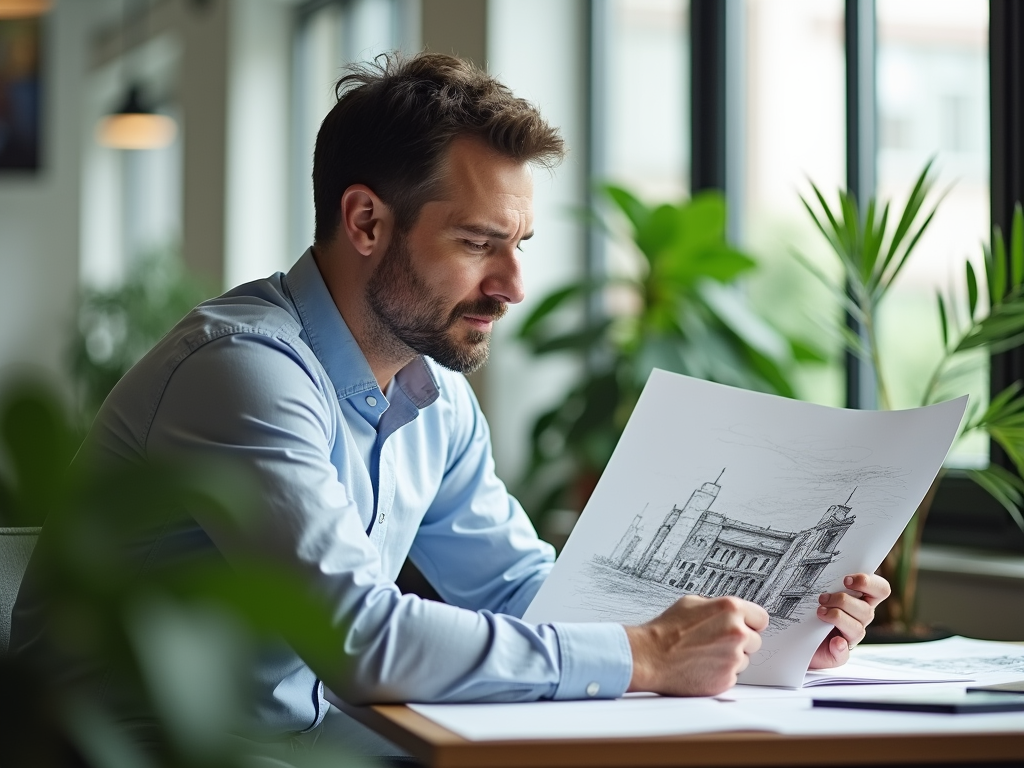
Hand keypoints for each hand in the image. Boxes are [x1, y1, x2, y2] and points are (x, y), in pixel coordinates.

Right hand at [624, 595, 768, 695]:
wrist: (649, 657)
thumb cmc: (666, 630)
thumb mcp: (691, 603)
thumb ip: (718, 607)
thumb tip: (731, 613)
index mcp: (730, 609)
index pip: (761, 618)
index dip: (749, 622)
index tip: (743, 626)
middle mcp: (736, 633)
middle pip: (755, 640)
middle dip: (740, 641)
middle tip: (715, 641)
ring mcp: (733, 658)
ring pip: (744, 659)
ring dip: (730, 658)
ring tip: (704, 653)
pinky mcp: (726, 679)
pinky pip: (733, 675)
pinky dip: (721, 673)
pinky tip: (702, 665)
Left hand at [809, 572, 890, 668]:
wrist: (793, 634)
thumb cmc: (809, 606)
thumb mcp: (817, 589)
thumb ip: (826, 579)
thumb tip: (830, 576)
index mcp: (860, 599)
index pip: (880, 590)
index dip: (869, 583)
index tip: (846, 579)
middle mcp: (860, 618)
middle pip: (867, 610)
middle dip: (844, 601)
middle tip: (823, 598)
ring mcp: (850, 637)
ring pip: (857, 628)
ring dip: (837, 617)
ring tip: (819, 612)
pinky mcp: (838, 654)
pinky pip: (844, 653)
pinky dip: (839, 646)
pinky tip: (834, 641)